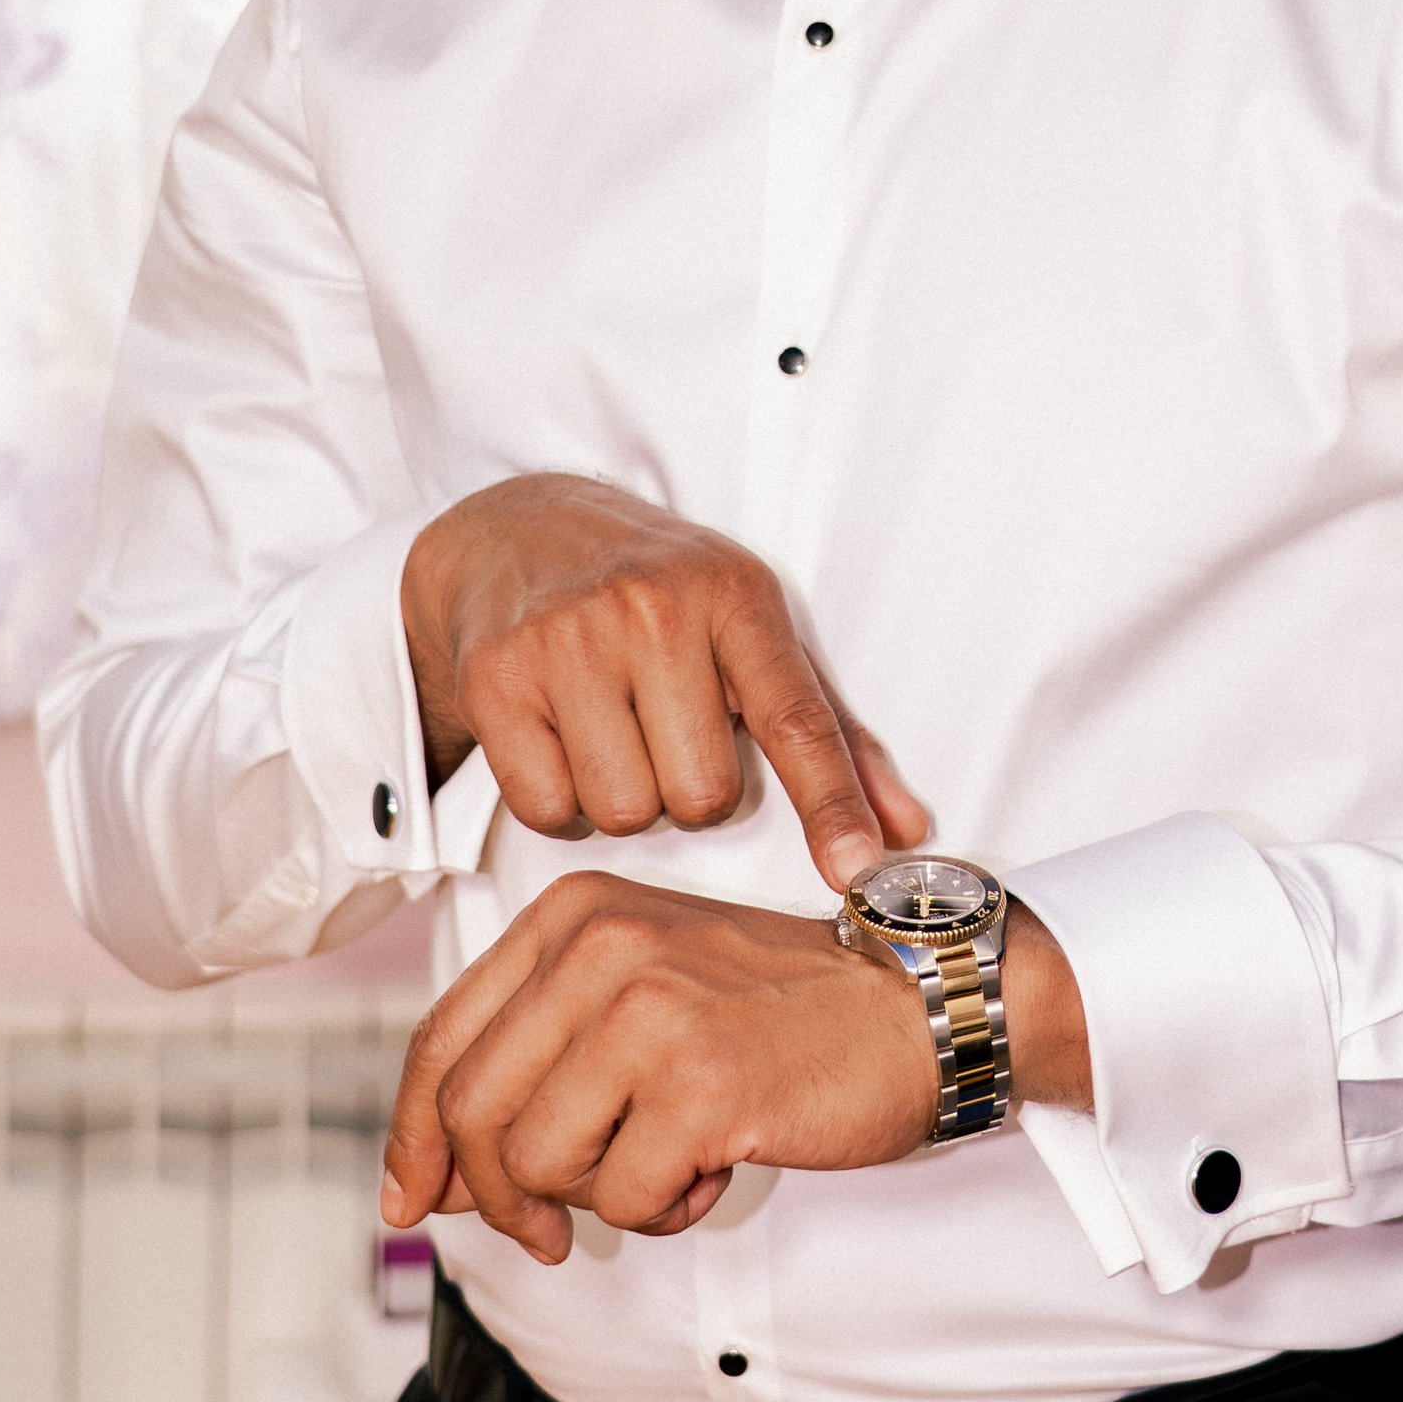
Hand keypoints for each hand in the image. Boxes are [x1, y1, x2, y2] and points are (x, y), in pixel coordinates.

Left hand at [378, 877, 1093, 1260]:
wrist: (923, 1003)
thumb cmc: (784, 1009)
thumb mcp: (644, 992)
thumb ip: (540, 1061)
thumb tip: (437, 1178)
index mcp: (574, 914)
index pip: (441, 1040)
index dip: (413, 1137)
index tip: (414, 1199)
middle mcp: (600, 946)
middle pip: (472, 1112)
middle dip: (499, 1197)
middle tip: (547, 1233)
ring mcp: (649, 1010)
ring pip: (538, 1164)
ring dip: (598, 1201)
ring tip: (668, 1169)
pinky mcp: (701, 1083)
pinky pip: (624, 1198)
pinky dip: (664, 1212)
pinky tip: (714, 1172)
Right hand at [401, 473, 926, 889]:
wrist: (517, 530)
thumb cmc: (657, 594)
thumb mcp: (750, 630)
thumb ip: (832, 732)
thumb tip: (907, 828)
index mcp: (734, 595)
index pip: (796, 718)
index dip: (831, 803)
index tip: (856, 870)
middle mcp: (652, 607)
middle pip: (702, 796)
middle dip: (687, 789)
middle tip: (664, 731)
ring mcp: (568, 638)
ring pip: (624, 811)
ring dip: (621, 796)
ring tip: (610, 729)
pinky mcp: (496, 677)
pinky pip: (548, 808)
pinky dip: (556, 798)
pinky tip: (557, 736)